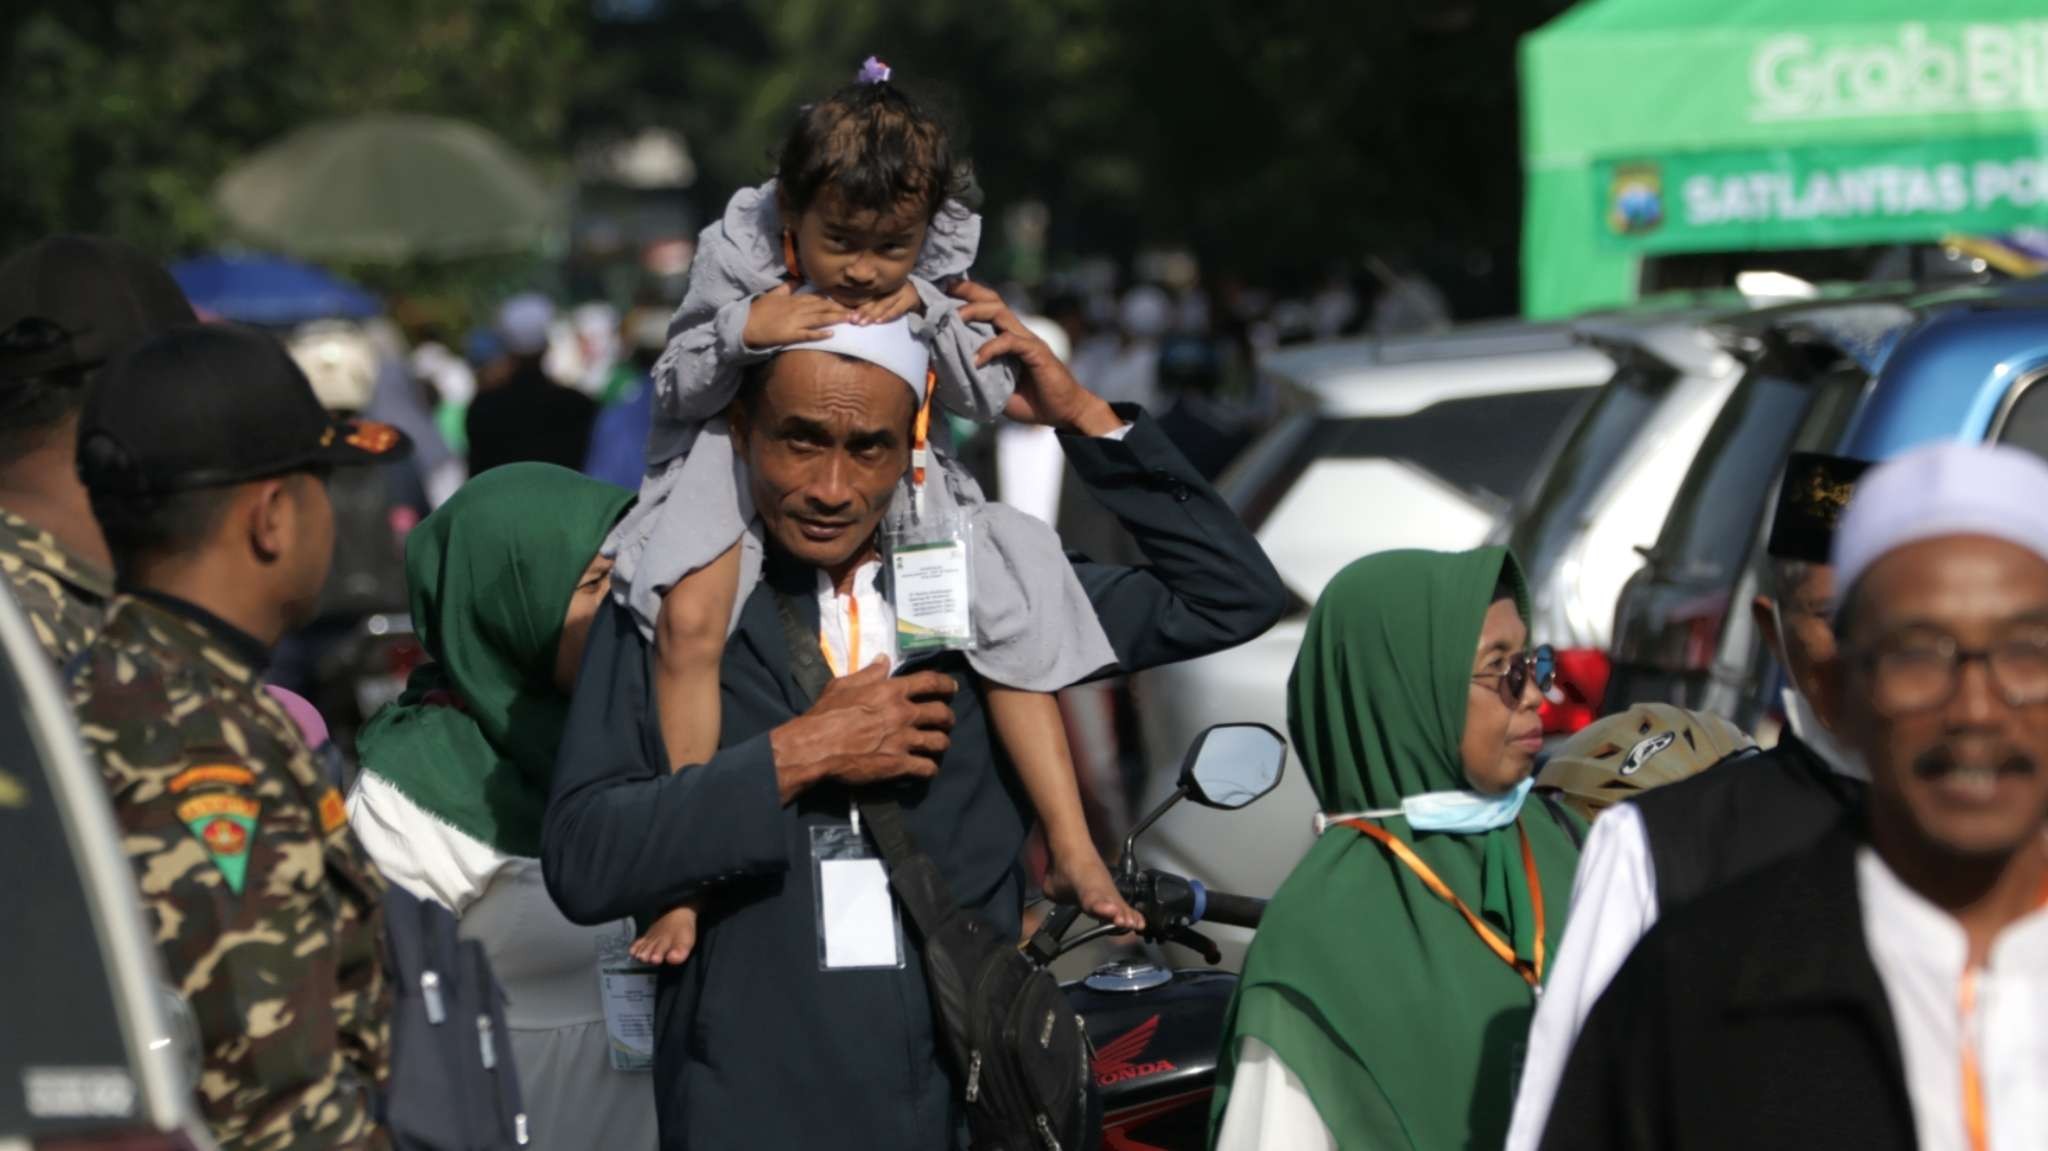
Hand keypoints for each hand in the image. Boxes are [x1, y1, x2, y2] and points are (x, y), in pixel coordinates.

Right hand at [743, 283, 849, 348]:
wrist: (745, 324)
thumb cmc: (759, 310)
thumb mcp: (773, 294)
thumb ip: (787, 287)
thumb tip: (797, 280)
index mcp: (794, 299)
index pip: (817, 297)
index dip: (832, 298)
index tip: (846, 299)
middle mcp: (797, 309)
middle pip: (822, 307)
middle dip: (840, 308)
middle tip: (857, 309)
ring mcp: (795, 322)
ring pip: (819, 319)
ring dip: (835, 318)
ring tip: (850, 318)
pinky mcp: (791, 335)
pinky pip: (808, 334)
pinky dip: (820, 334)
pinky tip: (832, 334)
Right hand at [770, 659, 957, 801]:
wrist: (816, 746)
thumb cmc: (826, 714)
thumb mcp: (844, 684)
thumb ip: (869, 673)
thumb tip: (884, 659)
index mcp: (891, 691)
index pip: (930, 681)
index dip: (946, 684)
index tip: (952, 688)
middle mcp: (903, 713)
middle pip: (941, 713)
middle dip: (948, 718)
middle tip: (946, 721)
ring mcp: (903, 740)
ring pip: (939, 742)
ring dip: (942, 743)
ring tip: (939, 745)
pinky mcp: (898, 764)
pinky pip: (926, 768)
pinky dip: (930, 769)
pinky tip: (926, 768)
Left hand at [849, 282, 922, 325]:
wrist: (920, 297)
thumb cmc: (897, 299)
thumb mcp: (884, 297)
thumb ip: (872, 301)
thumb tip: (853, 313)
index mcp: (882, 284)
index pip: (868, 295)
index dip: (858, 305)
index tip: (849, 315)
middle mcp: (891, 285)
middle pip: (874, 299)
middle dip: (863, 311)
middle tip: (853, 320)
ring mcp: (901, 291)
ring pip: (884, 304)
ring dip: (872, 315)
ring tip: (862, 323)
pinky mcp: (910, 299)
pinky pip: (896, 309)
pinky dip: (887, 316)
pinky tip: (879, 321)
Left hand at [953, 281, 1120, 435]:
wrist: (1063, 413)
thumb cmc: (1030, 402)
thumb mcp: (995, 389)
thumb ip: (977, 378)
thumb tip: (946, 377)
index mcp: (1008, 337)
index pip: (987, 307)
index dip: (967, 296)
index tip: (943, 290)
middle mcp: (1017, 332)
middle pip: (992, 300)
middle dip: (969, 291)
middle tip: (945, 288)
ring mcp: (1028, 340)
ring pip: (1000, 313)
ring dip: (975, 312)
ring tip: (955, 319)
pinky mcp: (1036, 352)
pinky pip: (1010, 342)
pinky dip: (991, 348)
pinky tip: (976, 360)